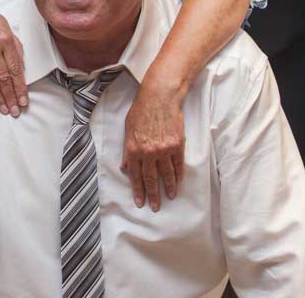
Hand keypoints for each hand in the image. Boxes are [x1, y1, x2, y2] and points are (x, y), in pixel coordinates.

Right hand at [0, 0, 27, 116]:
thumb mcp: (4, 25)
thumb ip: (14, 45)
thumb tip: (21, 66)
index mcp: (5, 40)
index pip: (15, 69)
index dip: (20, 87)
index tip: (24, 100)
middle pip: (4, 78)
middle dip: (11, 97)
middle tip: (16, 110)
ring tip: (5, 110)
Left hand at [120, 79, 185, 211]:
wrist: (160, 97)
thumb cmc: (141, 110)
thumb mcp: (128, 130)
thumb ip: (127, 151)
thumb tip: (126, 168)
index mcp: (134, 149)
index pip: (136, 176)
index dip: (138, 191)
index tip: (140, 202)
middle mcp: (149, 152)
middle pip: (151, 179)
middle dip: (153, 195)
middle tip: (155, 207)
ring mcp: (164, 150)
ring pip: (166, 175)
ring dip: (168, 188)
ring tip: (169, 197)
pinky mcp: (177, 145)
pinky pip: (178, 165)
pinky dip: (178, 175)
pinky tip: (178, 183)